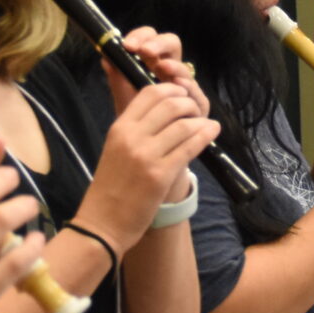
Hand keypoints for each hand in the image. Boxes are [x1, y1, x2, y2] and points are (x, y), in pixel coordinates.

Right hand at [86, 80, 221, 242]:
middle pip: (170, 104)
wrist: (102, 223)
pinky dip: (204, 137)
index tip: (182, 95)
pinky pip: (189, 147)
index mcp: (119, 128)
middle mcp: (132, 137)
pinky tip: (211, 133)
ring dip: (201, 121)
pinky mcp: (160, 175)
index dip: (171, 89)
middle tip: (196, 111)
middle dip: (189, 104)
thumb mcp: (115, 150)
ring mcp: (146, 155)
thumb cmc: (110, 188)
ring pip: (183, 125)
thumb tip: (165, 115)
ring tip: (208, 125)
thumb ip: (135, 131)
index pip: (149, 93)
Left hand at [105, 25, 208, 117]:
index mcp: (152, 62)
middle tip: (145, 50)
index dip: (141, 36)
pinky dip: (187, 85)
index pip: (150, 38)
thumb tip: (105, 58)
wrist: (148, 145)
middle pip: (172, 44)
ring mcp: (185, 85)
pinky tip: (178, 83)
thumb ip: (117, 77)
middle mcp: (170, 70)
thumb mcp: (123, 96)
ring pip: (184, 68)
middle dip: (159, 44)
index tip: (128, 45)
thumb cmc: (137, 118)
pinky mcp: (198, 103)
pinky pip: (195, 91)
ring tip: (162, 66)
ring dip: (173, 65)